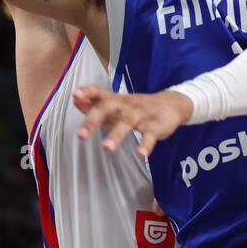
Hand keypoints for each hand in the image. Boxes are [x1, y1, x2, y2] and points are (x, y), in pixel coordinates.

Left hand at [72, 86, 193, 157]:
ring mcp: (141, 115)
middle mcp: (126, 105)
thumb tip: (75, 100)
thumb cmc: (136, 107)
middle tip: (81, 135)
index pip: (99, 93)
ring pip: (127, 123)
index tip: (76, 95)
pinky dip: (146, 145)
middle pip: (108, 107)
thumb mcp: (117, 103)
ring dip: (116, 135)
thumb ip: (95, 103)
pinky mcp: (156, 126)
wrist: (171, 104)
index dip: (87, 93)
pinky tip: (140, 154)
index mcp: (116, 100)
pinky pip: (150, 136)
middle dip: (93, 119)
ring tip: (106, 148)